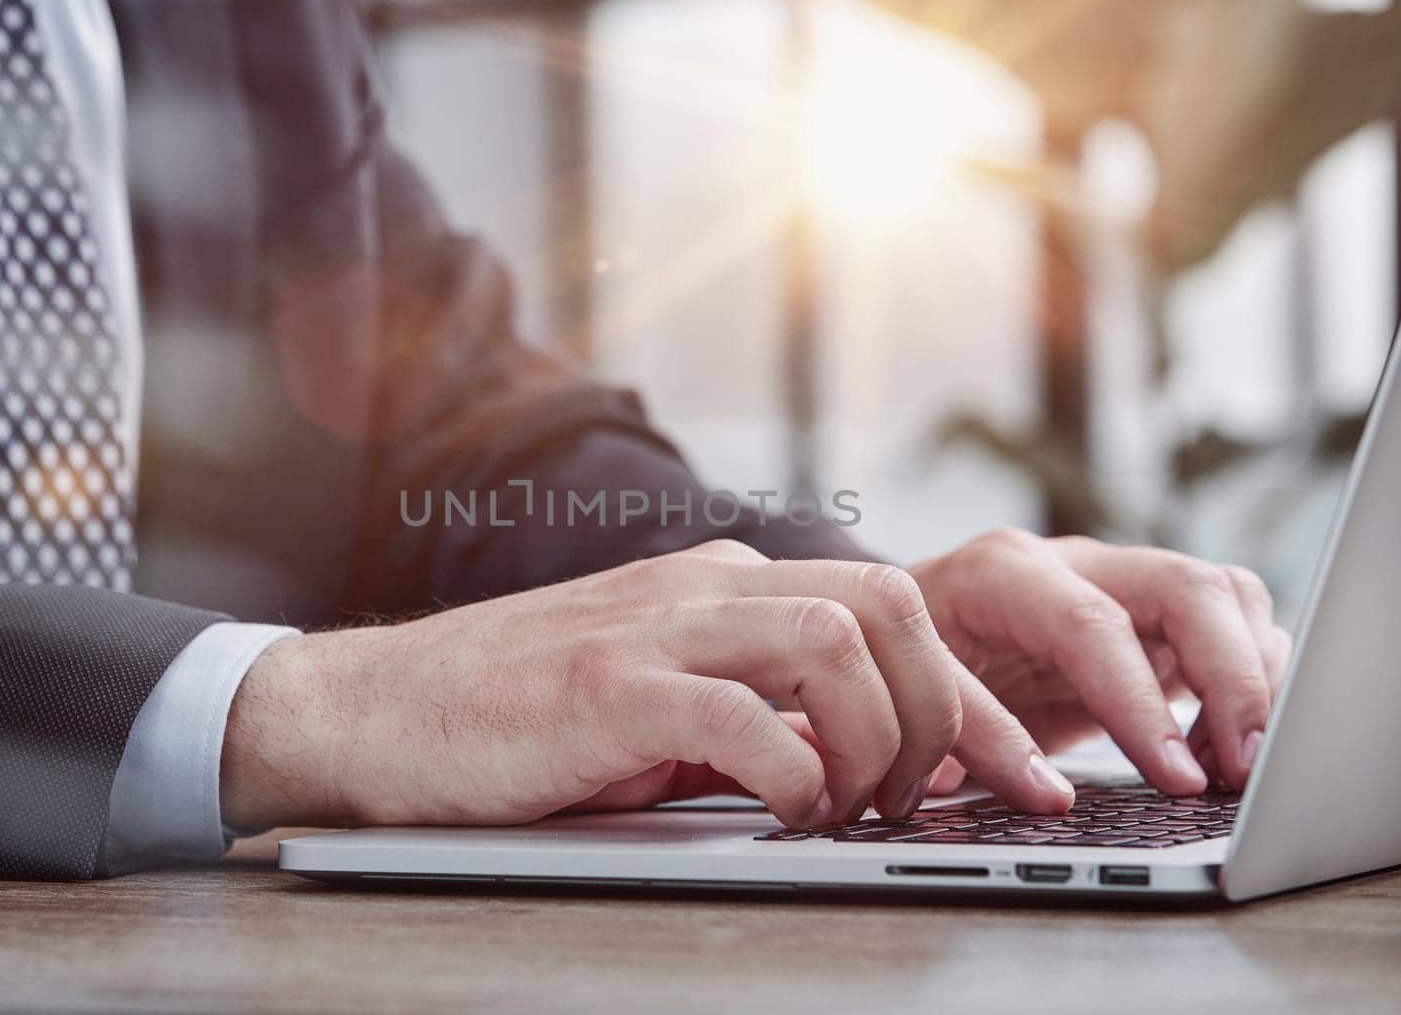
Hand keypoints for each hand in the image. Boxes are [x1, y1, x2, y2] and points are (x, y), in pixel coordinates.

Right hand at [220, 539, 1074, 829]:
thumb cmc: (519, 718)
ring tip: (856, 809)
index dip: (971, 697)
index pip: (890, 607)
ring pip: (836, 642)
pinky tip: (783, 814)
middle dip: (949, 710)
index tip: (1022, 772)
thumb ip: (754, 715)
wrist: (379, 708)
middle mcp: (704, 587)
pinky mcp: (607, 686)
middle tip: (944, 798)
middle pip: (891, 605)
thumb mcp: (660, 708)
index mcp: (723, 586)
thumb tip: (860, 768)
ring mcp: (656, 627)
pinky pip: (741, 715)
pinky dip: (789, 772)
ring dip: (876, 739)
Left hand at [909, 530, 1290, 795]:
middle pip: (1187, 587)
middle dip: (1233, 678)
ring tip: (1236, 766)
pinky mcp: (1151, 620)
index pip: (1090, 625)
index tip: (1176, 777)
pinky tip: (1226, 750)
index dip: (1139, 705)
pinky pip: (1231, 628)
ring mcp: (1120, 583)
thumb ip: (966, 734)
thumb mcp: (909, 691)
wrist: (897, 628)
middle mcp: (1072, 564)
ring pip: (1225, 597)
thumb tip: (1039, 794)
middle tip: (1246, 767)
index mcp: (1000, 573)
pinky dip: (1250, 686)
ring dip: (1254, 680)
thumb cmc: (903, 658)